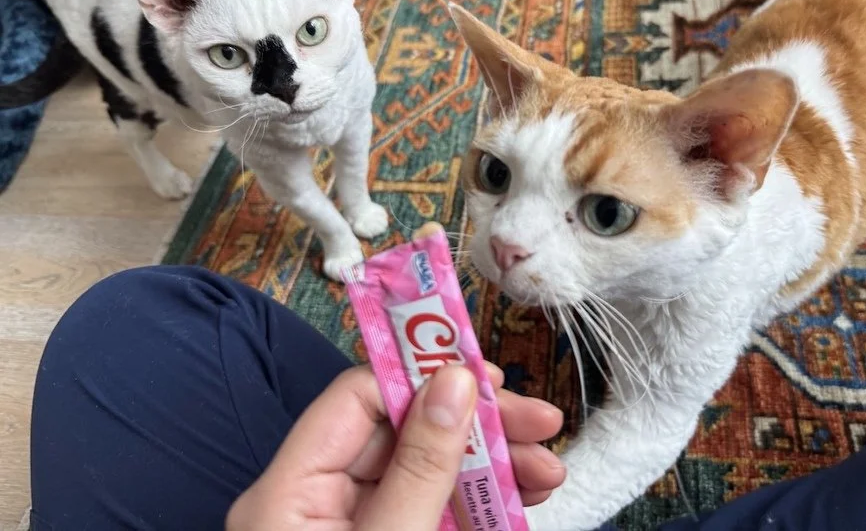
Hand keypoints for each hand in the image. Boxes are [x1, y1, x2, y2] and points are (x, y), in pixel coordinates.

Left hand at [227, 362, 564, 529]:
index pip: (359, 399)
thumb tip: (455, 382)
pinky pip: (433, 516)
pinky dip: (478, 510)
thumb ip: (420, 467)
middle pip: (402, 433)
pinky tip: (521, 507)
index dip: (423, 374)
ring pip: (426, 475)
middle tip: (541, 425)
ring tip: (550, 475)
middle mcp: (318, 503)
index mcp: (290, 491)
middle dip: (475, 426)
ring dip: (490, 468)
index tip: (490, 376)